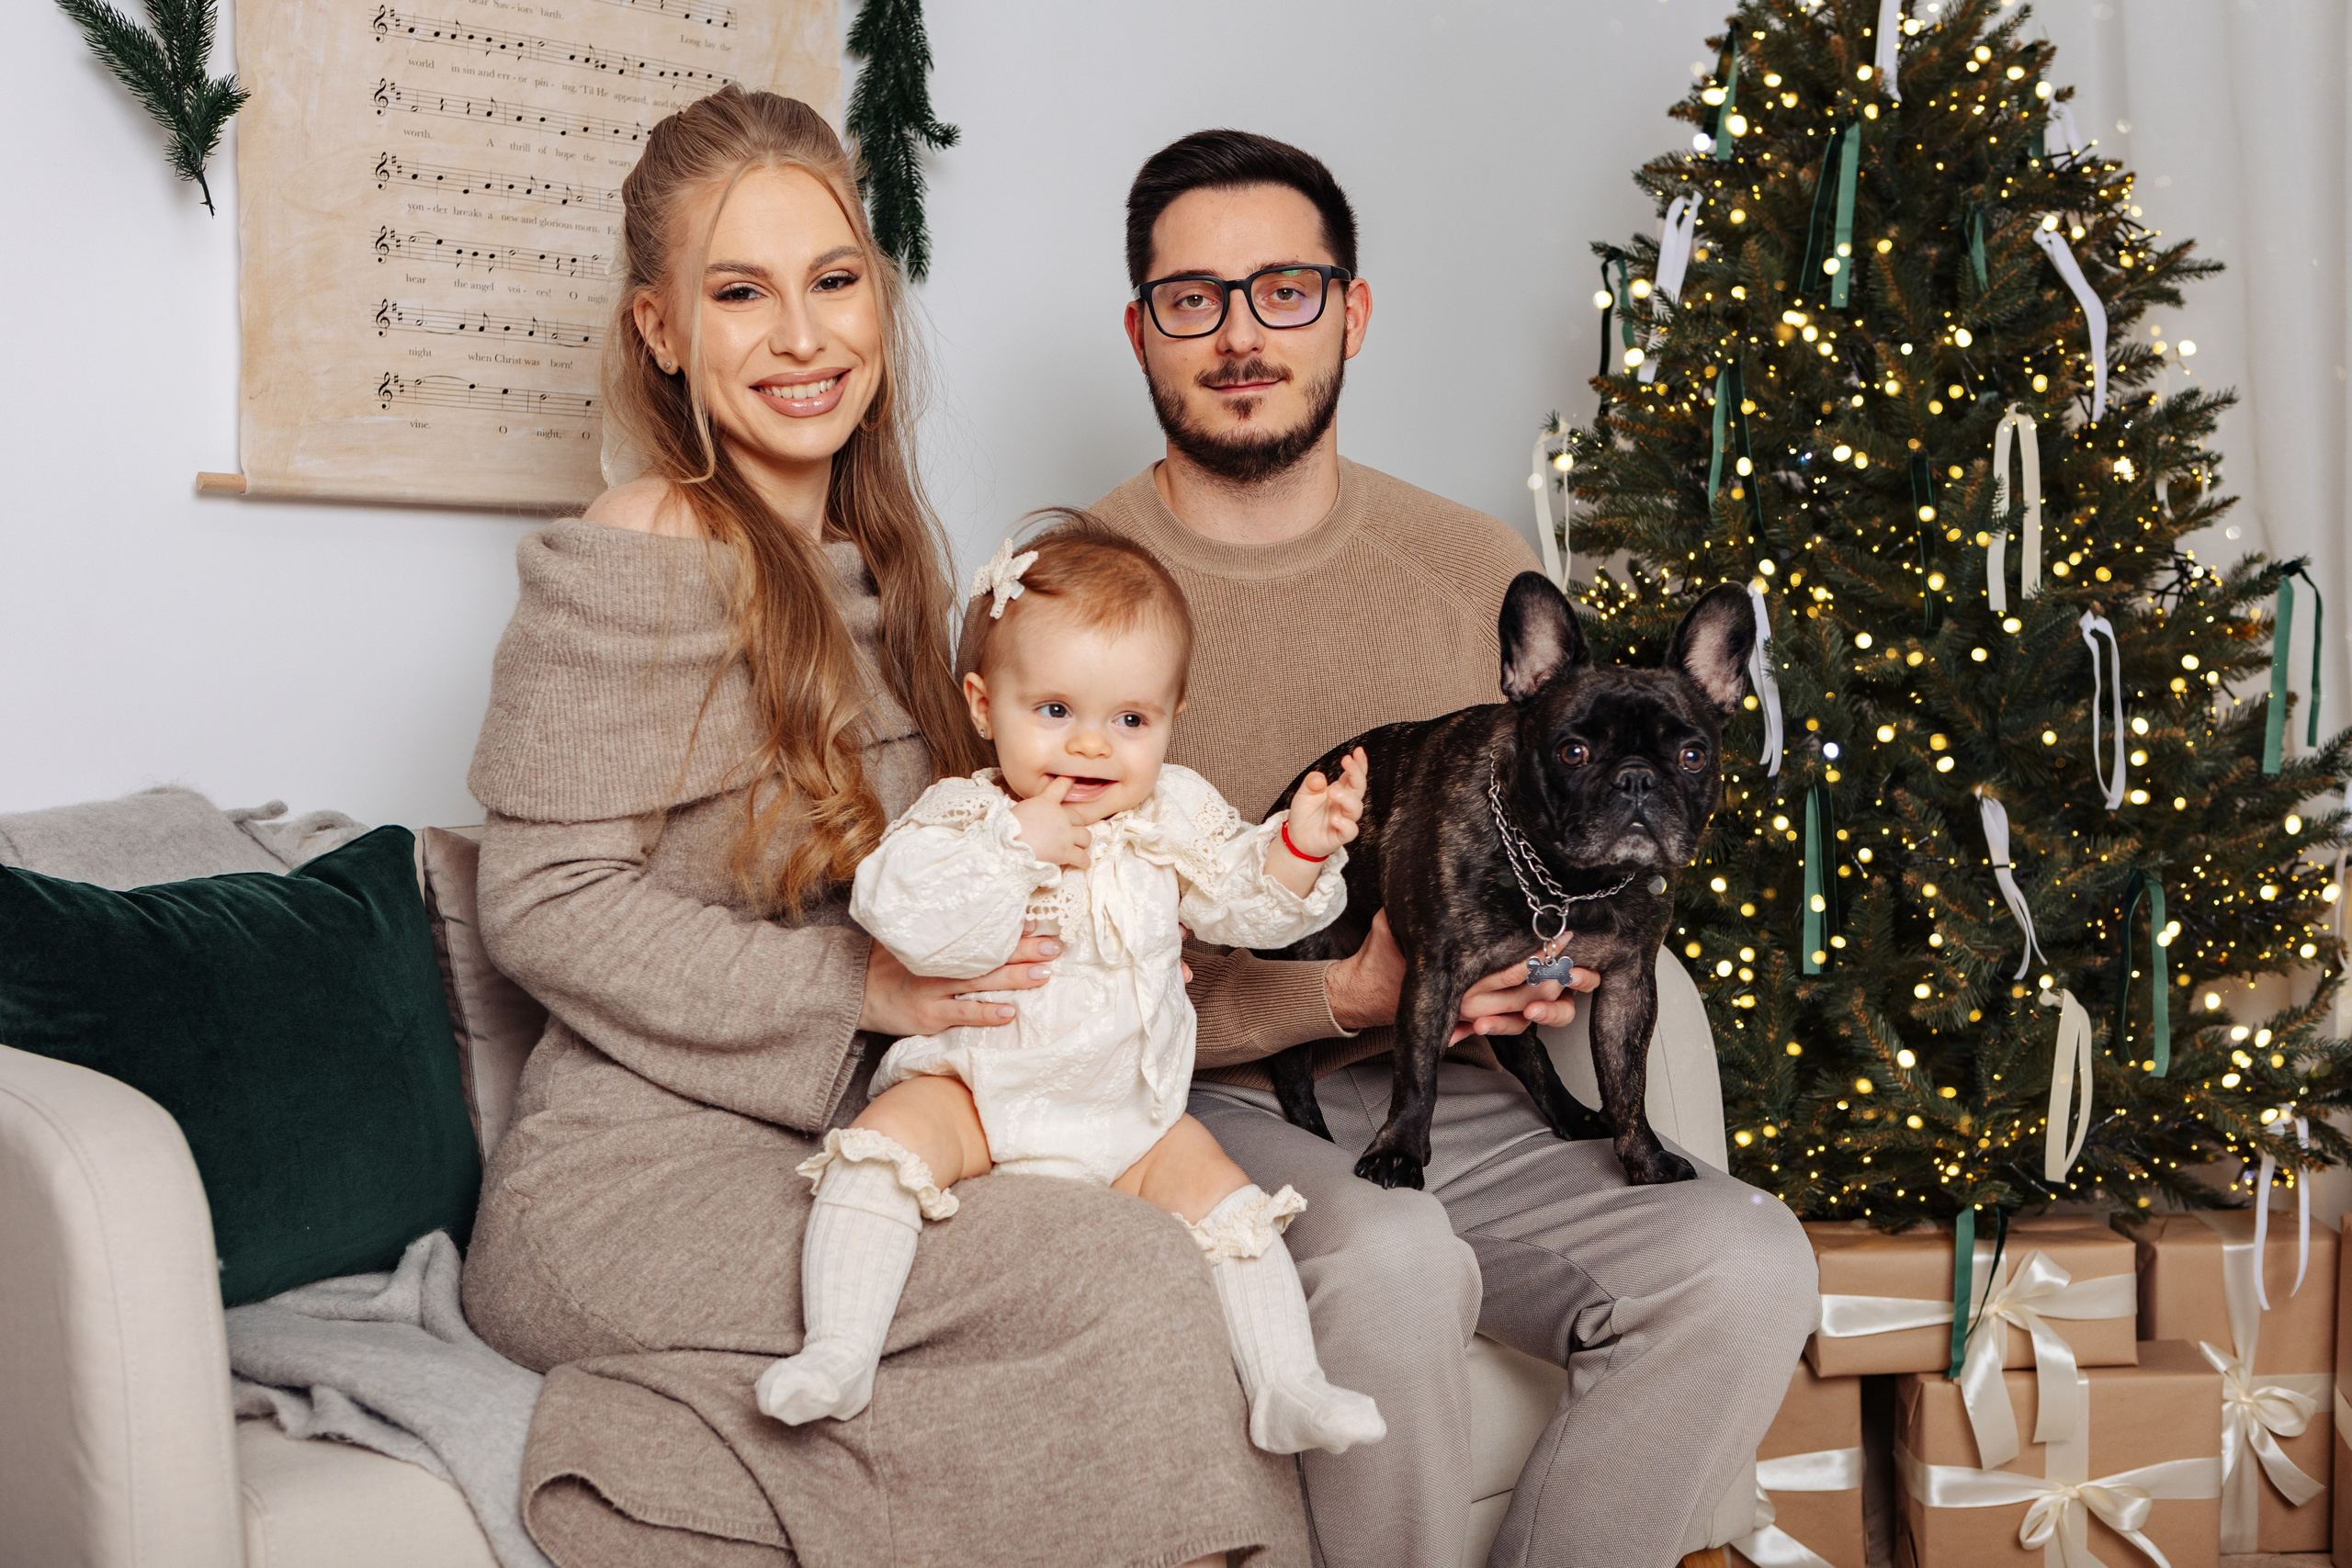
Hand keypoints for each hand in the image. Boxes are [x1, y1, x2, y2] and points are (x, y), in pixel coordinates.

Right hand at [858, 927, 1061, 1036]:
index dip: (1012, 929)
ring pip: (982, 983)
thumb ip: (940, 930)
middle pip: (989, 955)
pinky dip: (986, 1013)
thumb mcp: (910, 937)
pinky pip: (963, 1014)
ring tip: (1044, 974)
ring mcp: (935, 990)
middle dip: (1025, 950)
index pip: (982, 933)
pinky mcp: (930, 1015)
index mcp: (940, 944)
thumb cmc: (886, 963)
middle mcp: (940, 964)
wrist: (853, 990)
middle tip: (1053, 946)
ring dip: (1015, 978)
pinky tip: (1009, 1012)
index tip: (1038, 923)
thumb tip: (975, 915)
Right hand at [1012, 776, 1090, 868]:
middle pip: (1079, 817)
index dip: (1068, 781)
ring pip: (1086, 837)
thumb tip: (1032, 816)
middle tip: (1069, 832)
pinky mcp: (1066, 852)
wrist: (1008, 846)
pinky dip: (1084, 861)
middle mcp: (1060, 816)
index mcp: (1046, 802)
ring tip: (1078, 847)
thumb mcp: (1019, 810)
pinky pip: (1083, 858)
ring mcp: (1065, 834)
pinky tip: (1083, 863)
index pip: (1060, 786)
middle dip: (1076, 825)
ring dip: (1082, 843)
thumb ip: (1033, 810)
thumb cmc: (1007, 829)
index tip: (1073, 777)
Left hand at [1282, 747, 1368, 860]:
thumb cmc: (1305, 814)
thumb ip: (1311, 783)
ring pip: (1356, 808)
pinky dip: (1345, 824)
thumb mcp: (1304, 793)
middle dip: (1356, 773)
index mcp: (1341, 790)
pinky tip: (1335, 818)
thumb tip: (1320, 778)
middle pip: (1359, 788)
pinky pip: (1350, 830)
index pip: (1354, 775)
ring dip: (1347, 797)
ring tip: (1332, 791)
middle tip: (1346, 762)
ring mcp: (1345, 819)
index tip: (1358, 751)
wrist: (1297, 838)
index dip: (1359, 764)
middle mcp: (1345, 804)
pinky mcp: (1340, 835)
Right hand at [1324, 910, 1596, 1041]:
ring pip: (1528, 1011)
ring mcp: (1475, 1015)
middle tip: (1587, 956)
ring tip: (1580, 979)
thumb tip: (1432, 866)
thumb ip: (1418, 905)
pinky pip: (1513, 1027)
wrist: (1364, 993)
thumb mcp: (1397, 919)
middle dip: (1563, 974)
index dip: (1545, 950)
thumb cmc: (1385, 952)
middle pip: (1530, 990)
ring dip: (1557, 1000)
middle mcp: (1470, 999)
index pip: (1512, 963)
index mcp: (1457, 973)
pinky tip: (1555, 1001)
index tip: (1568, 932)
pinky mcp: (1475, 1022)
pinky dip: (1535, 1016)